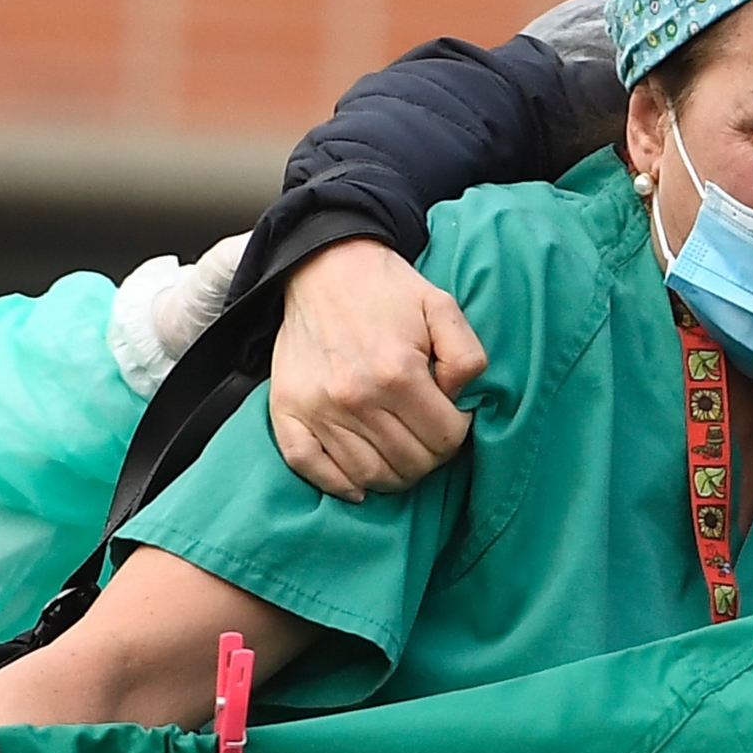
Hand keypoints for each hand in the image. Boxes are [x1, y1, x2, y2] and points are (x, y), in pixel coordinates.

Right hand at [269, 238, 484, 500]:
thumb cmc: (389, 292)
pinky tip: (360, 484)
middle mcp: (355, 397)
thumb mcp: (443, 308)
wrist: (324, 267)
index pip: (445, 440)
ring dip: (394, 475)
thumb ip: (467, 357)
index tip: (451, 417)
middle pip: (410, 464)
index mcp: (398, 373)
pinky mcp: (286, 411)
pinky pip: (311, 468)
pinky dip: (339, 485)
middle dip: (430, 457)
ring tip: (402, 453)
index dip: (458, 434)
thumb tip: (460, 402)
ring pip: (369, 476)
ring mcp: (317, 408)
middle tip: (428, 436)